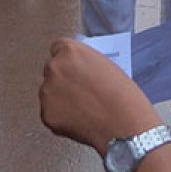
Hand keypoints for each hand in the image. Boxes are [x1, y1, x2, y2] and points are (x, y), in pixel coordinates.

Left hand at [40, 38, 160, 154]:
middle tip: (79, 92)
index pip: (57, 47)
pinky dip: (61, 117)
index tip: (72, 68)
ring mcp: (47, 92)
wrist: (123, 124)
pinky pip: (50, 113)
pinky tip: (78, 120)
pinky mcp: (46, 114)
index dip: (66, 60)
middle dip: (62, 79)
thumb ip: (85, 64)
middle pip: (52, 70)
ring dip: (60, 98)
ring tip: (82, 109)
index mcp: (70, 51)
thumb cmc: (121, 95)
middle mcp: (54, 68)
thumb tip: (76, 70)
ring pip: (49, 93)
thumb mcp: (105, 65)